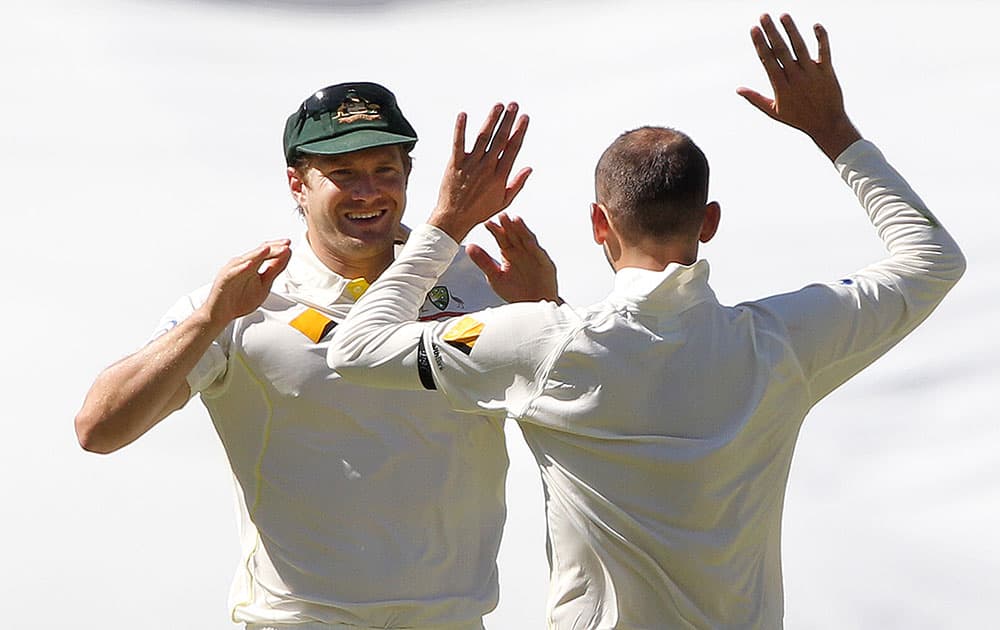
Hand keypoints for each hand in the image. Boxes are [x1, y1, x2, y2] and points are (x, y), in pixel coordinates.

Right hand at [202, 239, 291, 323]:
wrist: (221, 314)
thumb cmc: (239, 299)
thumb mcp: (264, 284)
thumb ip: (274, 270)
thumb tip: (285, 255)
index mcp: (252, 266)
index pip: (266, 253)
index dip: (278, 248)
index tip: (289, 244)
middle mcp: (242, 265)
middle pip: (258, 253)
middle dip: (272, 248)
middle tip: (284, 244)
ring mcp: (232, 271)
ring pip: (245, 260)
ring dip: (257, 254)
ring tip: (268, 248)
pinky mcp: (224, 280)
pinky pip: (233, 273)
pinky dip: (241, 268)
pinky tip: (250, 265)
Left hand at [429, 102, 531, 241]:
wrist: (455, 217)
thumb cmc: (479, 211)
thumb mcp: (504, 201)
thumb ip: (517, 183)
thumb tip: (529, 168)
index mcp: (500, 176)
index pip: (512, 148)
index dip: (519, 131)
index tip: (525, 118)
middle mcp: (487, 167)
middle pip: (500, 139)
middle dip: (508, 120)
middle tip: (514, 105)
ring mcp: (471, 164)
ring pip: (483, 137)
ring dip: (491, 120)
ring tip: (498, 106)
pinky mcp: (455, 163)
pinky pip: (458, 142)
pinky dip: (460, 128)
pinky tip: (463, 114)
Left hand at [467, 213, 560, 302]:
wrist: (532, 306)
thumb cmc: (516, 293)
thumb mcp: (494, 276)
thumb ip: (483, 261)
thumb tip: (470, 247)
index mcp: (509, 254)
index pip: (501, 238)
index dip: (495, 230)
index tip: (487, 223)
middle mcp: (521, 252)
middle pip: (513, 235)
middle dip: (507, 226)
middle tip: (500, 216)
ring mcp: (533, 256)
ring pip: (526, 239)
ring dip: (520, 230)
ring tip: (513, 220)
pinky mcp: (544, 262)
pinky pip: (537, 251)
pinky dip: (532, 244)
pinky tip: (527, 238)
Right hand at [736, 13, 860, 159]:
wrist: (826, 124)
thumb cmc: (798, 118)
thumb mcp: (773, 111)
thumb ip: (755, 98)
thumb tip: (738, 89)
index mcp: (780, 86)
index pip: (767, 60)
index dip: (760, 43)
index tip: (754, 29)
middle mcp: (795, 77)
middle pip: (780, 50)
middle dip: (771, 31)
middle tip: (764, 16)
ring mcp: (811, 73)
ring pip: (800, 47)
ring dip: (791, 30)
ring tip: (784, 15)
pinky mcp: (827, 71)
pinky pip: (824, 51)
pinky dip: (821, 38)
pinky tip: (816, 25)